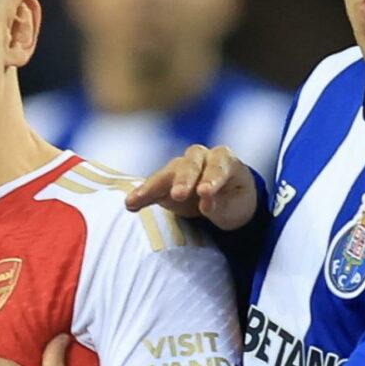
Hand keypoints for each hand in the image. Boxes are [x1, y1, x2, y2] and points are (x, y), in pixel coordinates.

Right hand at [128, 143, 258, 231]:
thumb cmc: (234, 201)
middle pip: (190, 164)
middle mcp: (201, 158)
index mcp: (225, 160)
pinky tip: (130, 204)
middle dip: (183, 179)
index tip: (204, 192)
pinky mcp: (166, 182)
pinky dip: (142, 195)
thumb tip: (205, 203)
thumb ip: (221, 205)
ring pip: (167, 172)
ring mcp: (181, 168)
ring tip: (137, 200)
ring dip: (153, 186)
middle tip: (178, 194)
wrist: (226, 201)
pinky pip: (153, 187)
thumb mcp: (234, 207)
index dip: (211, 178)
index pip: (218, 165)